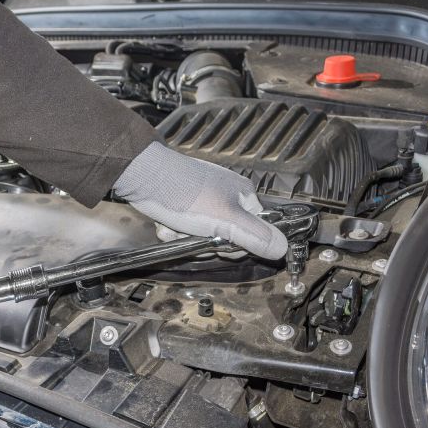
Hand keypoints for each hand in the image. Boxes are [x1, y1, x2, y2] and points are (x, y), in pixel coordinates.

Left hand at [114, 142, 287, 258]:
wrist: (145, 179)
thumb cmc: (185, 193)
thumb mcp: (226, 221)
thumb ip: (255, 237)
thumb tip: (282, 248)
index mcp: (243, 196)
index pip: (253, 232)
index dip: (236, 245)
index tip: (223, 243)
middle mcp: (225, 196)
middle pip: (225, 238)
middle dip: (207, 242)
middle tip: (197, 233)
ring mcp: (203, 201)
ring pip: (201, 236)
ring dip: (186, 238)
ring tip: (178, 226)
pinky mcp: (183, 205)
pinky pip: (183, 230)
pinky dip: (173, 231)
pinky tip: (167, 223)